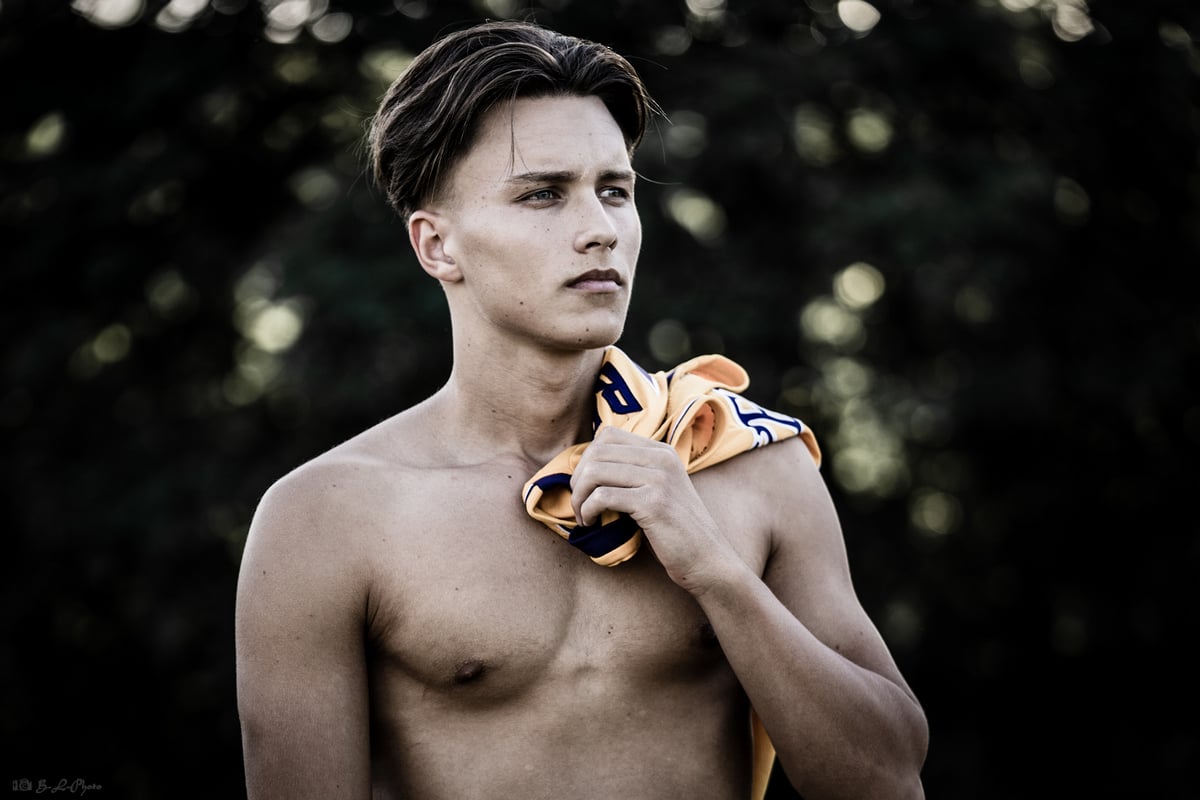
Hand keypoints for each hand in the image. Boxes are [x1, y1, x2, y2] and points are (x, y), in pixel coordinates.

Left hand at [569, 426, 739, 590]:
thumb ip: (632, 473)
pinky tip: (591, 524)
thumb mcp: (658, 490)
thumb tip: (585, 467)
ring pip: (595, 471)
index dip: (587, 458)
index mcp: (662, 451)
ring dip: (579, 496)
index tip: (586, 486)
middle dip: (578, 479)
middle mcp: (661, 458)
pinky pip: (602, 496)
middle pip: (597, 451)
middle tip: (579, 504)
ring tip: (583, 516)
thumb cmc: (676, 531)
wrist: (707, 559)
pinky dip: (588, 510)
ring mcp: (659, 478)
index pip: (608, 435)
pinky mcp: (653, 503)